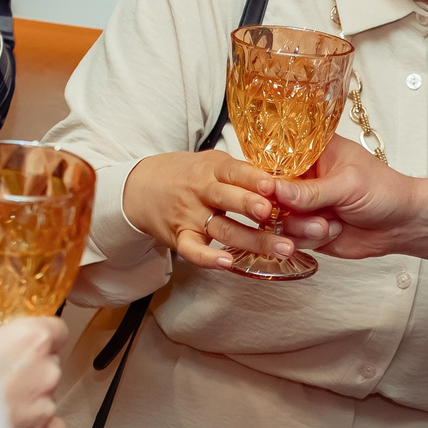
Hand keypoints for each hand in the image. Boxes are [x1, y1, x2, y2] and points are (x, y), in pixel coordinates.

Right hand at [0, 315, 67, 427]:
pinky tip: (16, 427)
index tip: (25, 344)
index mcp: (31, 339)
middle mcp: (45, 372)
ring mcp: (44, 408)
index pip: (56, 330)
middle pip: (48, 366)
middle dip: (26, 371)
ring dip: (25, 401)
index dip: (37, 339)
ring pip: (44, 399)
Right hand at [122, 148, 288, 270]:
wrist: (141, 187)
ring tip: (282, 247)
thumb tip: (285, 184)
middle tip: (275, 214)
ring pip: (223, 229)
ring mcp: (190, 216)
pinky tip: (229, 264)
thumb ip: (243, 173)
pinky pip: (193, 251)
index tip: (273, 186)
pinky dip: (209, 259)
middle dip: (251, 206)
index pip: (234, 171)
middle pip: (228, 199)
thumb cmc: (187, 175)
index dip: (253, 178)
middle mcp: (201, 192)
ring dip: (253, 240)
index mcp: (212, 169)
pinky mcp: (180, 238)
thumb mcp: (212, 164)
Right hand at [270, 135, 419, 257]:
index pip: (275, 156)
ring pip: (278, 218)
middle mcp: (302, 177)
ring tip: (328, 225)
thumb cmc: (383, 190)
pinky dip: (308, 239)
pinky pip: (290, 237)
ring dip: (300, 226)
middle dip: (281, 206)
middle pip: (268, 191)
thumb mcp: (348, 184)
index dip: (266, 173)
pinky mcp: (305, 229)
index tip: (268, 188)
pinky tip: (332, 231)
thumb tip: (276, 191)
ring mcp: (302, 204)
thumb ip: (312, 190)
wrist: (401, 225)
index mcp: (311, 152)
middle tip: (297, 212)